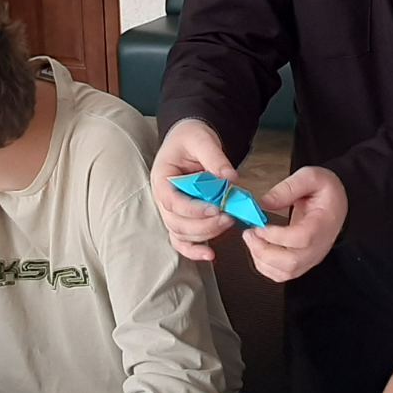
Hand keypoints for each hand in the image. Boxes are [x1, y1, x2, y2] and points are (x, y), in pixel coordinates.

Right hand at [151, 118, 239, 262]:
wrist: (190, 139)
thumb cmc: (191, 137)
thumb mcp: (202, 139)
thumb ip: (215, 158)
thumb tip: (231, 178)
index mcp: (161, 178)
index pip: (172, 201)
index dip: (193, 209)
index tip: (216, 209)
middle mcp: (163, 198)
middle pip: (176, 222)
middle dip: (203, 225)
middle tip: (228, 217)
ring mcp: (172, 210)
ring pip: (181, 234)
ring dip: (204, 235)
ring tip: (228, 223)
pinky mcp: (183, 217)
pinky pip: (183, 240)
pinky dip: (194, 250)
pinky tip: (210, 256)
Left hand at [246, 166, 346, 281]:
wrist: (335, 204)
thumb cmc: (325, 191)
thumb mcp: (310, 177)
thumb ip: (288, 187)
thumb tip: (264, 203)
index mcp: (323, 223)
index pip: (302, 238)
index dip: (277, 237)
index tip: (259, 227)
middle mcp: (319, 246)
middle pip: (292, 262)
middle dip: (264, 251)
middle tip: (249, 234)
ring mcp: (311, 257)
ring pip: (286, 272)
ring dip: (262, 260)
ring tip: (251, 240)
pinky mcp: (303, 262)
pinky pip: (282, 274)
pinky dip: (265, 267)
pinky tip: (257, 250)